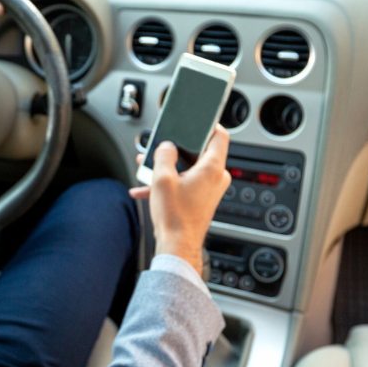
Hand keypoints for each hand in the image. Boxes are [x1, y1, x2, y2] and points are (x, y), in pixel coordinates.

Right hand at [129, 127, 230, 273]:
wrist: (177, 246)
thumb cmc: (175, 217)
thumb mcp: (162, 178)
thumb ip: (164, 155)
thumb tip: (167, 146)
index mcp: (213, 168)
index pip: (219, 135)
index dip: (208, 124)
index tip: (196, 120)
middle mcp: (216, 177)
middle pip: (199, 151)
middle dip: (176, 150)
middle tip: (160, 149)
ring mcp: (211, 189)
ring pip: (190, 168)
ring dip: (169, 167)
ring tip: (148, 170)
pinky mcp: (202, 199)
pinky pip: (187, 183)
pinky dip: (170, 183)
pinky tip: (148, 189)